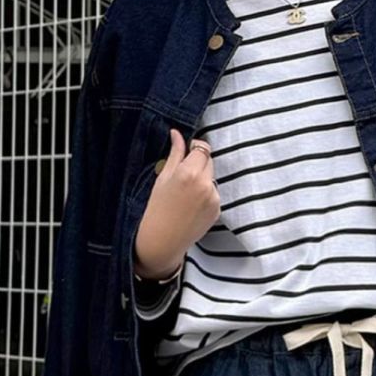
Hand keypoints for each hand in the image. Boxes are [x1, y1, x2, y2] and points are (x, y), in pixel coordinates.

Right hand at [133, 129, 219, 280]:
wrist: (163, 240)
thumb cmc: (157, 209)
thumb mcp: (163, 178)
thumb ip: (174, 154)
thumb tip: (177, 134)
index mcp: (189, 173)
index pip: (202, 148)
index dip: (195, 147)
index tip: (188, 150)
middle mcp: (205, 185)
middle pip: (209, 161)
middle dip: (199, 162)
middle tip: (183, 174)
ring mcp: (214, 198)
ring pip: (212, 177)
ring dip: (203, 178)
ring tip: (186, 193)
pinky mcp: (218, 210)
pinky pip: (214, 193)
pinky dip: (206, 193)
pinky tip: (191, 204)